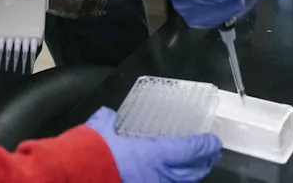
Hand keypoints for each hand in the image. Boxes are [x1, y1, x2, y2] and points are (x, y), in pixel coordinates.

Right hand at [83, 107, 220, 182]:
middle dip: (204, 163)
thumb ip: (110, 120)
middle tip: (208, 155)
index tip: (214, 141)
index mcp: (156, 153)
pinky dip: (171, 181)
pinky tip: (168, 178)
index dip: (207, 145)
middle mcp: (161, 175)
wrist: (78, 173)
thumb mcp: (103, 127)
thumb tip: (108, 117)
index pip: (192, 149)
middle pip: (194, 172)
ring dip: (189, 176)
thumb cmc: (94, 151)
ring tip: (192, 169)